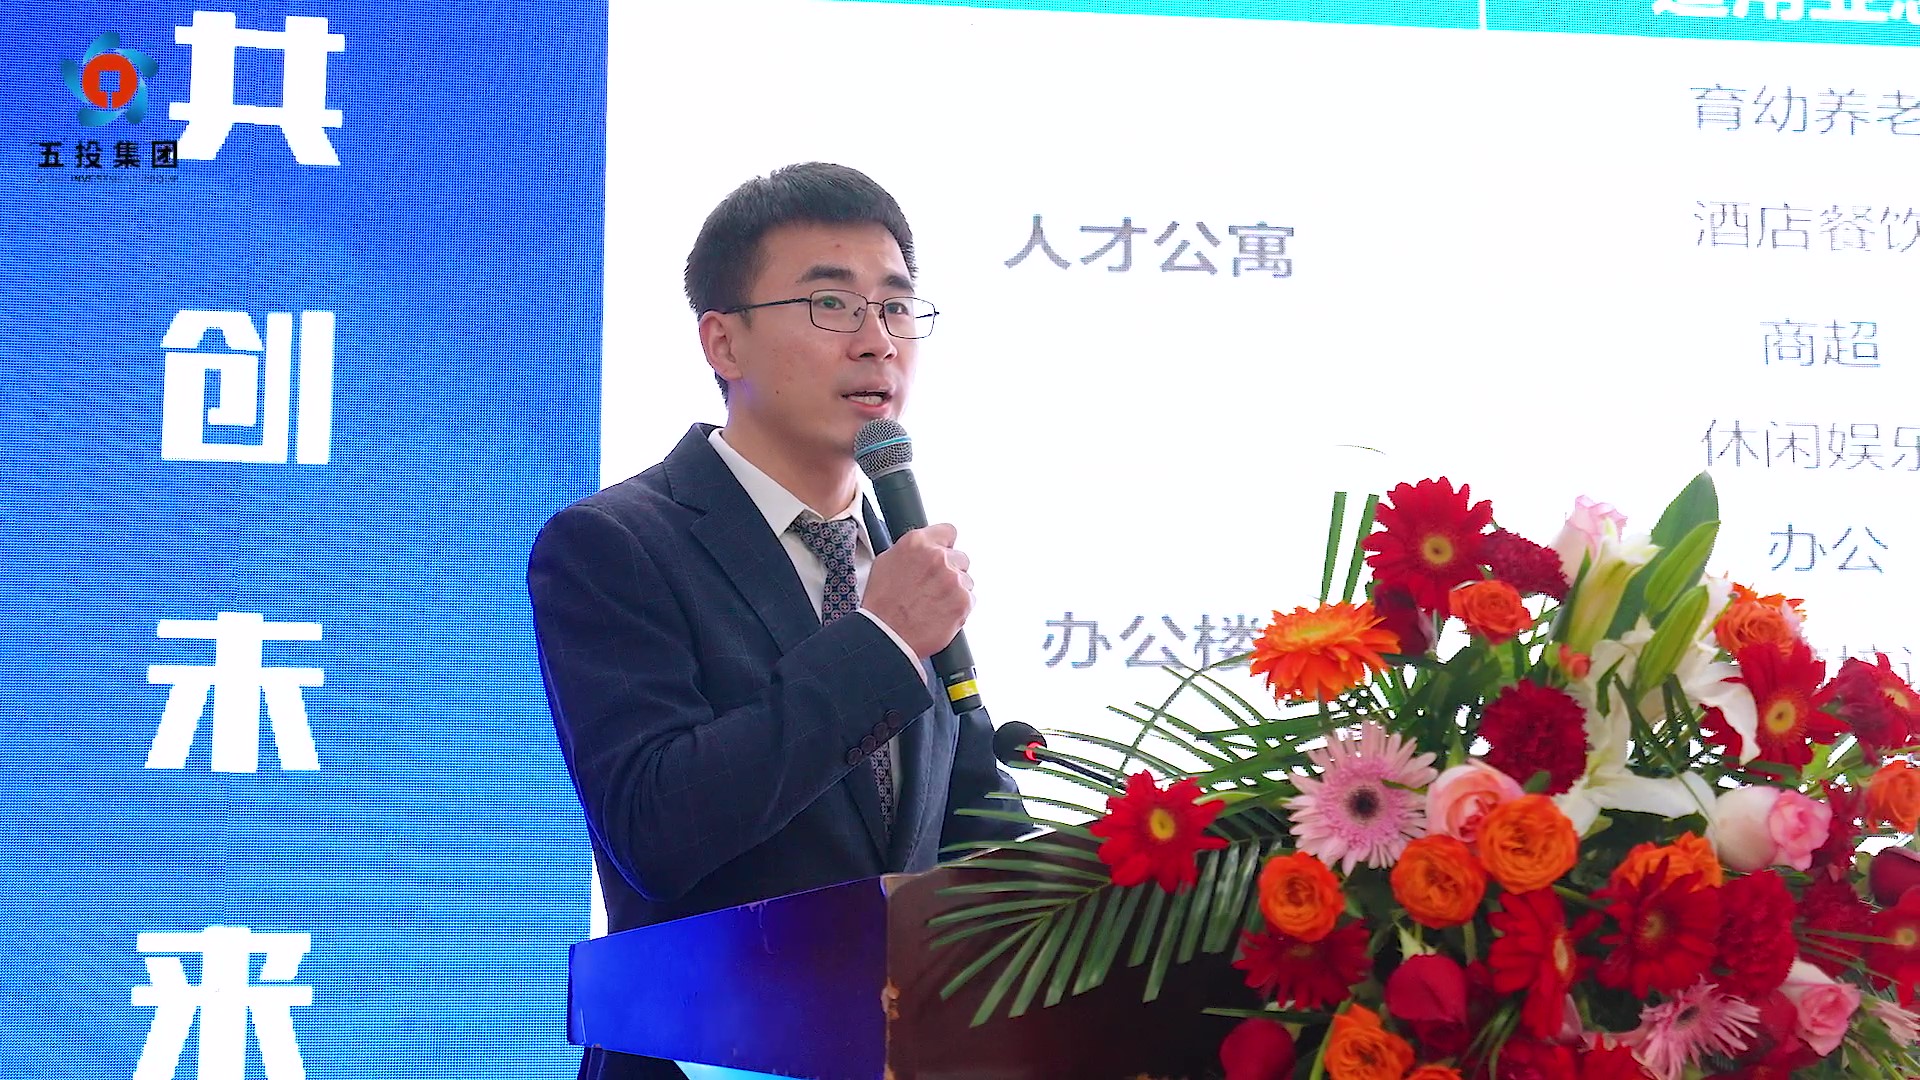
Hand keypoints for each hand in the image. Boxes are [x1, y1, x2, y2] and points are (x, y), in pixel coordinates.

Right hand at [862, 523, 971, 659]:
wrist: (886, 636)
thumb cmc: (882, 604)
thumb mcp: (886, 563)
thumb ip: (912, 551)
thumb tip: (925, 549)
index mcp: (917, 543)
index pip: (948, 531)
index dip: (946, 545)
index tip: (945, 552)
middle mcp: (938, 557)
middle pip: (960, 557)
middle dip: (951, 570)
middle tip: (934, 587)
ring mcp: (953, 579)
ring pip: (966, 580)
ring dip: (955, 590)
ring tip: (934, 604)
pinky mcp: (963, 601)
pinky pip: (969, 599)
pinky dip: (959, 607)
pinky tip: (940, 613)